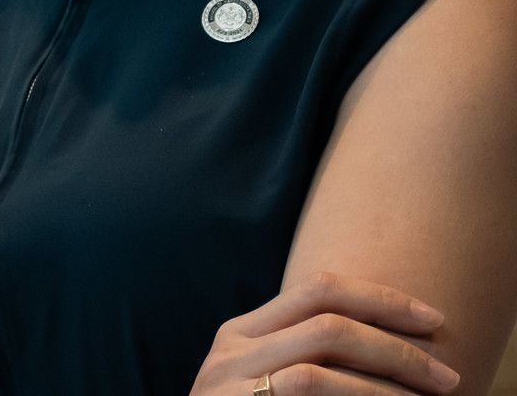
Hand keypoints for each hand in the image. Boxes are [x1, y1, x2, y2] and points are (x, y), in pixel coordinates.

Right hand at [191, 272, 458, 395]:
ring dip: (385, 391)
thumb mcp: (261, 381)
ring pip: (319, 374)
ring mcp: (229, 388)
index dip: (380, 298)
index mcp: (241, 333)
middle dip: (396, 348)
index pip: (316, 288)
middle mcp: (231, 353)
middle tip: (446, 376)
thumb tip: (383, 344)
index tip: (432, 317)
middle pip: (327, 326)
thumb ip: (299, 356)